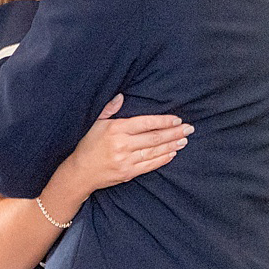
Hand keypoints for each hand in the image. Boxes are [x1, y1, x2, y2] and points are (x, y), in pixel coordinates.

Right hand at [66, 94, 193, 192]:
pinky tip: (172, 153)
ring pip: (155, 151)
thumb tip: (121, 96)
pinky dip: (163, 159)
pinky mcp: (128, 173)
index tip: (176, 119)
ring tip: (184, 140)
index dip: (163, 121)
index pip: (145, 123)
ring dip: (172, 145)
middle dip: (174, 132)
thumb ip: (109, 108)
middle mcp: (122, 144)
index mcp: (116, 129)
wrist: (80, 172)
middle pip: (154, 137)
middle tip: (189, 128)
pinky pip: (150, 165)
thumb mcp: (95, 123)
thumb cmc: (88, 145)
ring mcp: (126, 160)